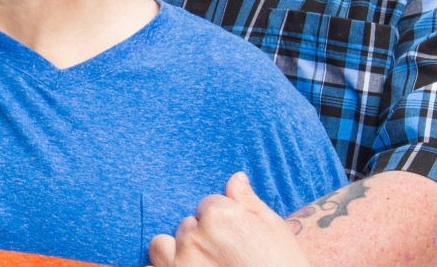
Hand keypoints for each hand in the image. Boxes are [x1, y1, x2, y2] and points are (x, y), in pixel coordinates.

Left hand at [149, 172, 305, 266]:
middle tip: (223, 257)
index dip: (222, 223)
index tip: (234, 241)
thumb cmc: (283, 265)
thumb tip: (236, 177)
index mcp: (222, 216)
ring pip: (168, 242)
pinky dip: (165, 265)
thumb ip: (248, 202)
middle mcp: (197, 235)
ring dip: (180, 250)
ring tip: (205, 265)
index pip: (208, 205)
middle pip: (189, 224)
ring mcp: (182, 260)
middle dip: (202, 236)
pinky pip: (154, 261)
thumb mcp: (274, 230)